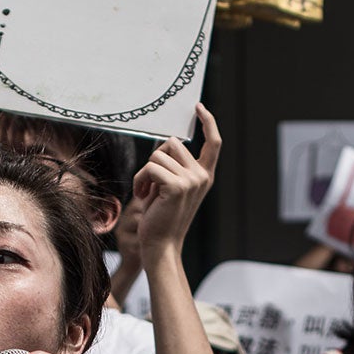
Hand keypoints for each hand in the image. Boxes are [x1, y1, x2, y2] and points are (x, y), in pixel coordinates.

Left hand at [132, 104, 220, 259]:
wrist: (161, 245)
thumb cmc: (162, 217)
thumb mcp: (171, 188)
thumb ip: (174, 166)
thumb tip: (166, 143)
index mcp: (204, 176)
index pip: (214, 143)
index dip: (208, 122)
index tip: (199, 108)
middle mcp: (202, 176)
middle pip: (173, 143)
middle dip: (155, 159)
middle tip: (150, 183)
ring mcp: (192, 180)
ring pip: (158, 155)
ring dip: (145, 172)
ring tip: (146, 192)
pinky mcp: (177, 186)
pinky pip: (150, 167)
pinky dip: (140, 180)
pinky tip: (142, 195)